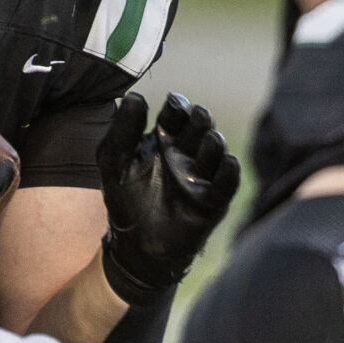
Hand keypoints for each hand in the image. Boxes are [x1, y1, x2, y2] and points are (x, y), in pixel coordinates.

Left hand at [97, 92, 239, 304]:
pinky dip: (229, 172)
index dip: (178, 106)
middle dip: (201, 120)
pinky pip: (227, 184)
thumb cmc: (124, 198)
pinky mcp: (212, 202)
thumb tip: (135, 96)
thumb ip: (123, 129)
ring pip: (216, 151)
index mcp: (164, 138)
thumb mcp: (114, 160)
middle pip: (201, 127)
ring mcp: (202, 176)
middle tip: (196, 118)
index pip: (177, 113)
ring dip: (214, 143)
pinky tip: (228, 162)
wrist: (134, 246)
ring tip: (209, 140)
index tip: (174, 105)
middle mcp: (186, 153)